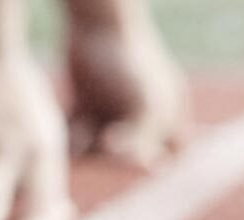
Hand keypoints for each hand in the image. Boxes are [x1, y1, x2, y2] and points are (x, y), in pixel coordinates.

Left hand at [67, 21, 188, 165]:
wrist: (94, 27)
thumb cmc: (130, 64)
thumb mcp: (146, 105)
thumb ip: (144, 140)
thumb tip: (138, 168)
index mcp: (168, 117)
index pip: (171, 156)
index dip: (153, 160)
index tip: (133, 150)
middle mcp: (142, 120)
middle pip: (129, 160)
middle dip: (113, 158)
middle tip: (104, 137)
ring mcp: (112, 115)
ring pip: (100, 152)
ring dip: (90, 148)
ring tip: (86, 126)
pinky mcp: (84, 109)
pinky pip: (78, 138)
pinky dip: (73, 138)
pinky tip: (76, 120)